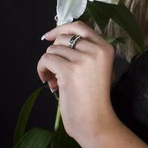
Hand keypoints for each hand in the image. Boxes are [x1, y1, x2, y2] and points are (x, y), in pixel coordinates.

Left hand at [37, 20, 118, 146]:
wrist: (95, 121)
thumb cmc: (93, 98)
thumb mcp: (96, 67)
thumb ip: (84, 51)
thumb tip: (57, 37)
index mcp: (106, 47)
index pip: (80, 26)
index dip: (61, 29)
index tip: (50, 37)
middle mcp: (96, 49)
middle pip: (63, 37)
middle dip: (54, 52)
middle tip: (55, 70)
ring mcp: (83, 59)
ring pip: (52, 49)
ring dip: (48, 64)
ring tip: (54, 80)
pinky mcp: (69, 70)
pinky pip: (46, 59)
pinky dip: (42, 69)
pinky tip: (48, 81)